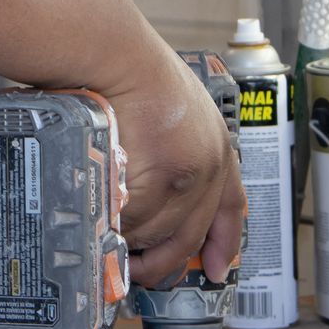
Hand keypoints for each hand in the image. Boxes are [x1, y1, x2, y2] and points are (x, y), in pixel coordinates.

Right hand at [103, 47, 246, 287]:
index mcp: (216, 147)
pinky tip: (98, 221)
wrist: (115, 56)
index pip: (231, 205)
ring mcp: (188, 176)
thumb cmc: (129, 72)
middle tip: (136, 272)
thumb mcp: (170, 109)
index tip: (218, 269)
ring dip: (129, 242)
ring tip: (104, 237)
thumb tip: (148, 185)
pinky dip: (113, 228)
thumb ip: (171, 147)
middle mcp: (209, 166)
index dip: (226, 241)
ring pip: (156, 233)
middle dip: (160, 261)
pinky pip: (133, 223)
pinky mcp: (161, 181)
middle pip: (188, 234)